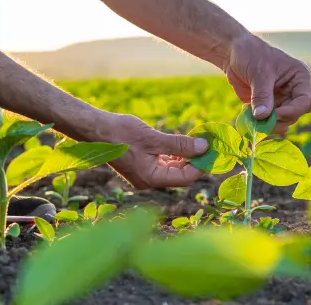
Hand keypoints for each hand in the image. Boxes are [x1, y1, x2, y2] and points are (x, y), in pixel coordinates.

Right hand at [92, 112, 208, 188]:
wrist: (95, 129)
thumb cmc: (121, 133)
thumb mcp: (154, 138)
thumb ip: (180, 145)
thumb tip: (203, 147)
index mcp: (151, 178)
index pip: (184, 177)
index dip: (201, 165)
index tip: (214, 150)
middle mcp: (149, 180)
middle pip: (180, 174)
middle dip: (195, 160)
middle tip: (210, 144)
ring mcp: (145, 173)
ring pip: (172, 168)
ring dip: (186, 156)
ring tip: (200, 142)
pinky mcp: (142, 165)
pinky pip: (163, 162)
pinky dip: (174, 154)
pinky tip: (183, 143)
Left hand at [222, 34, 310, 133]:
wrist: (234, 53)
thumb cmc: (251, 54)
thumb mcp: (259, 73)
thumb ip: (261, 95)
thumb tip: (262, 117)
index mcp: (299, 77)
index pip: (306, 102)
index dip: (292, 111)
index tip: (274, 115)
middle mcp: (293, 90)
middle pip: (294, 115)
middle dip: (278, 121)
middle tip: (260, 122)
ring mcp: (281, 99)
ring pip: (281, 121)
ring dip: (268, 124)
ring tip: (252, 118)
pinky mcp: (268, 105)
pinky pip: (267, 120)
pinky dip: (259, 122)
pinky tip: (247, 114)